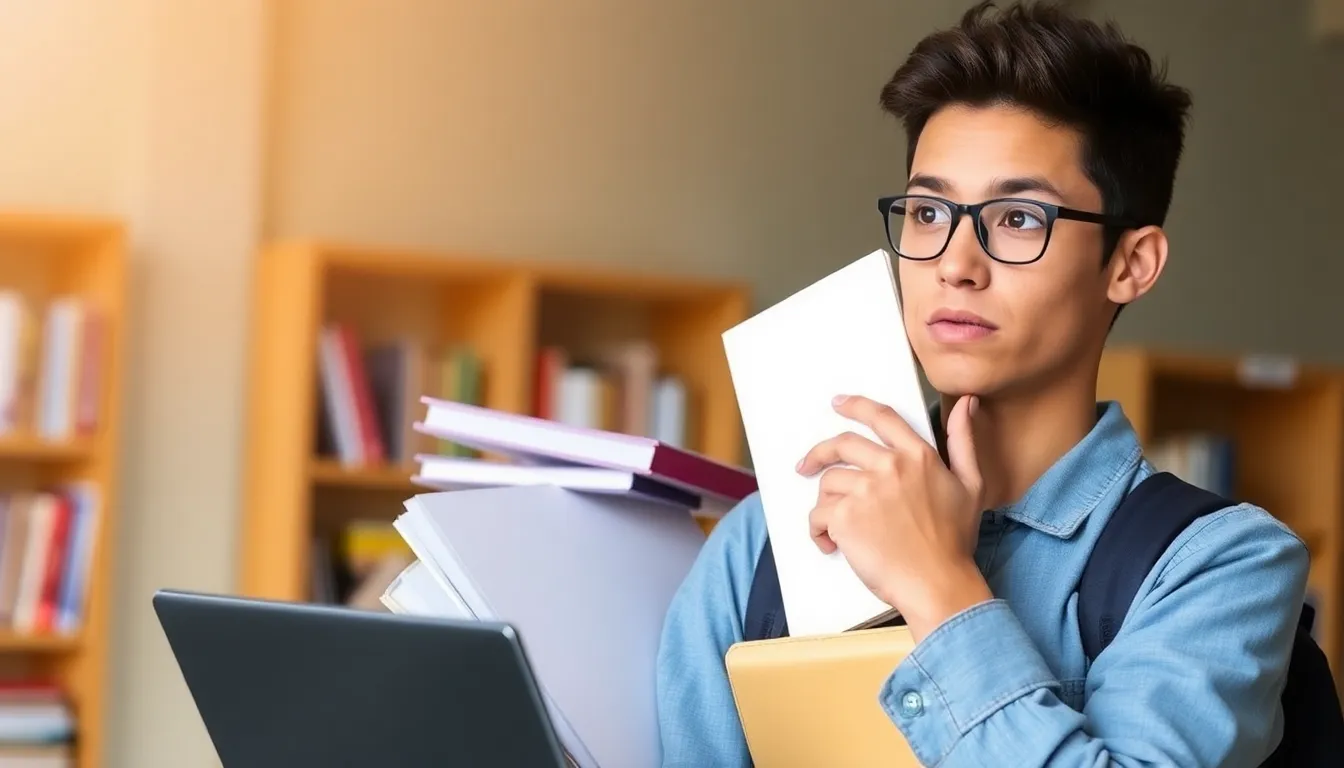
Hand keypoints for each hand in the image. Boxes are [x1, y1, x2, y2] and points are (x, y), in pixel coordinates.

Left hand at [797, 393, 991, 640]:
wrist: (938, 583)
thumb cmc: (955, 541)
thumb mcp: (971, 485)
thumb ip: (963, 440)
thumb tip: (968, 402)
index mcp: (917, 456)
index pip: (881, 417)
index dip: (856, 405)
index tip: (838, 403)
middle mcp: (890, 466)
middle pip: (842, 444)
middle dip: (818, 453)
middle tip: (805, 466)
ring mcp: (865, 490)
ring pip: (828, 483)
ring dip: (826, 504)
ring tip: (837, 528)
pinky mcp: (845, 517)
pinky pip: (818, 515)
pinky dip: (819, 531)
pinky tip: (831, 545)